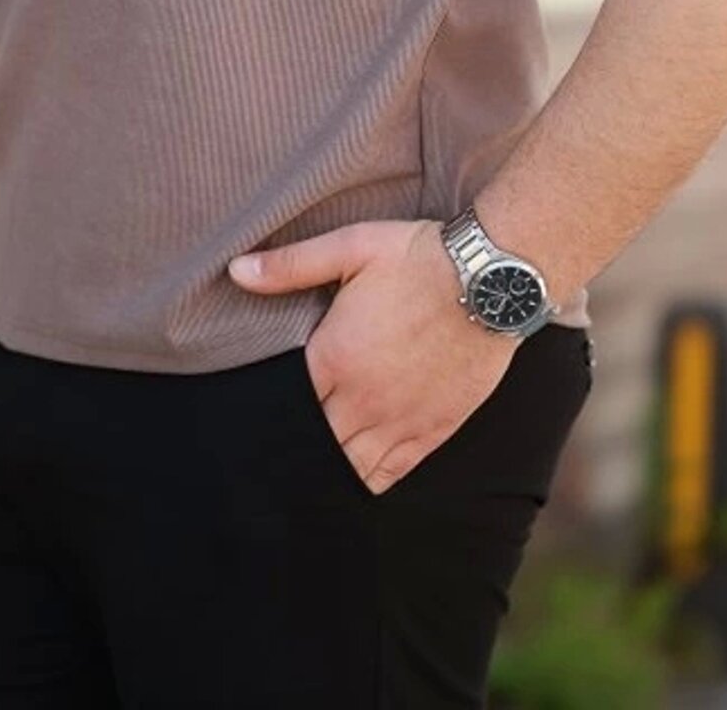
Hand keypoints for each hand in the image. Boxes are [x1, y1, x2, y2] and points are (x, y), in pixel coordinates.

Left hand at [228, 217, 517, 493]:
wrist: (490, 278)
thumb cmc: (418, 256)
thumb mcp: (350, 247)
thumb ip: (290, 265)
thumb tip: (236, 270)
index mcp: (335, 357)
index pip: (286, 403)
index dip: (269, 412)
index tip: (249, 421)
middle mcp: (363, 399)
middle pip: (313, 442)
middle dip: (295, 445)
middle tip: (272, 454)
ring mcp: (400, 420)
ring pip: (349, 466)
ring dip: (327, 468)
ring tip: (308, 473)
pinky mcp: (433, 431)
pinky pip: (391, 473)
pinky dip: (368, 480)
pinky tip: (354, 478)